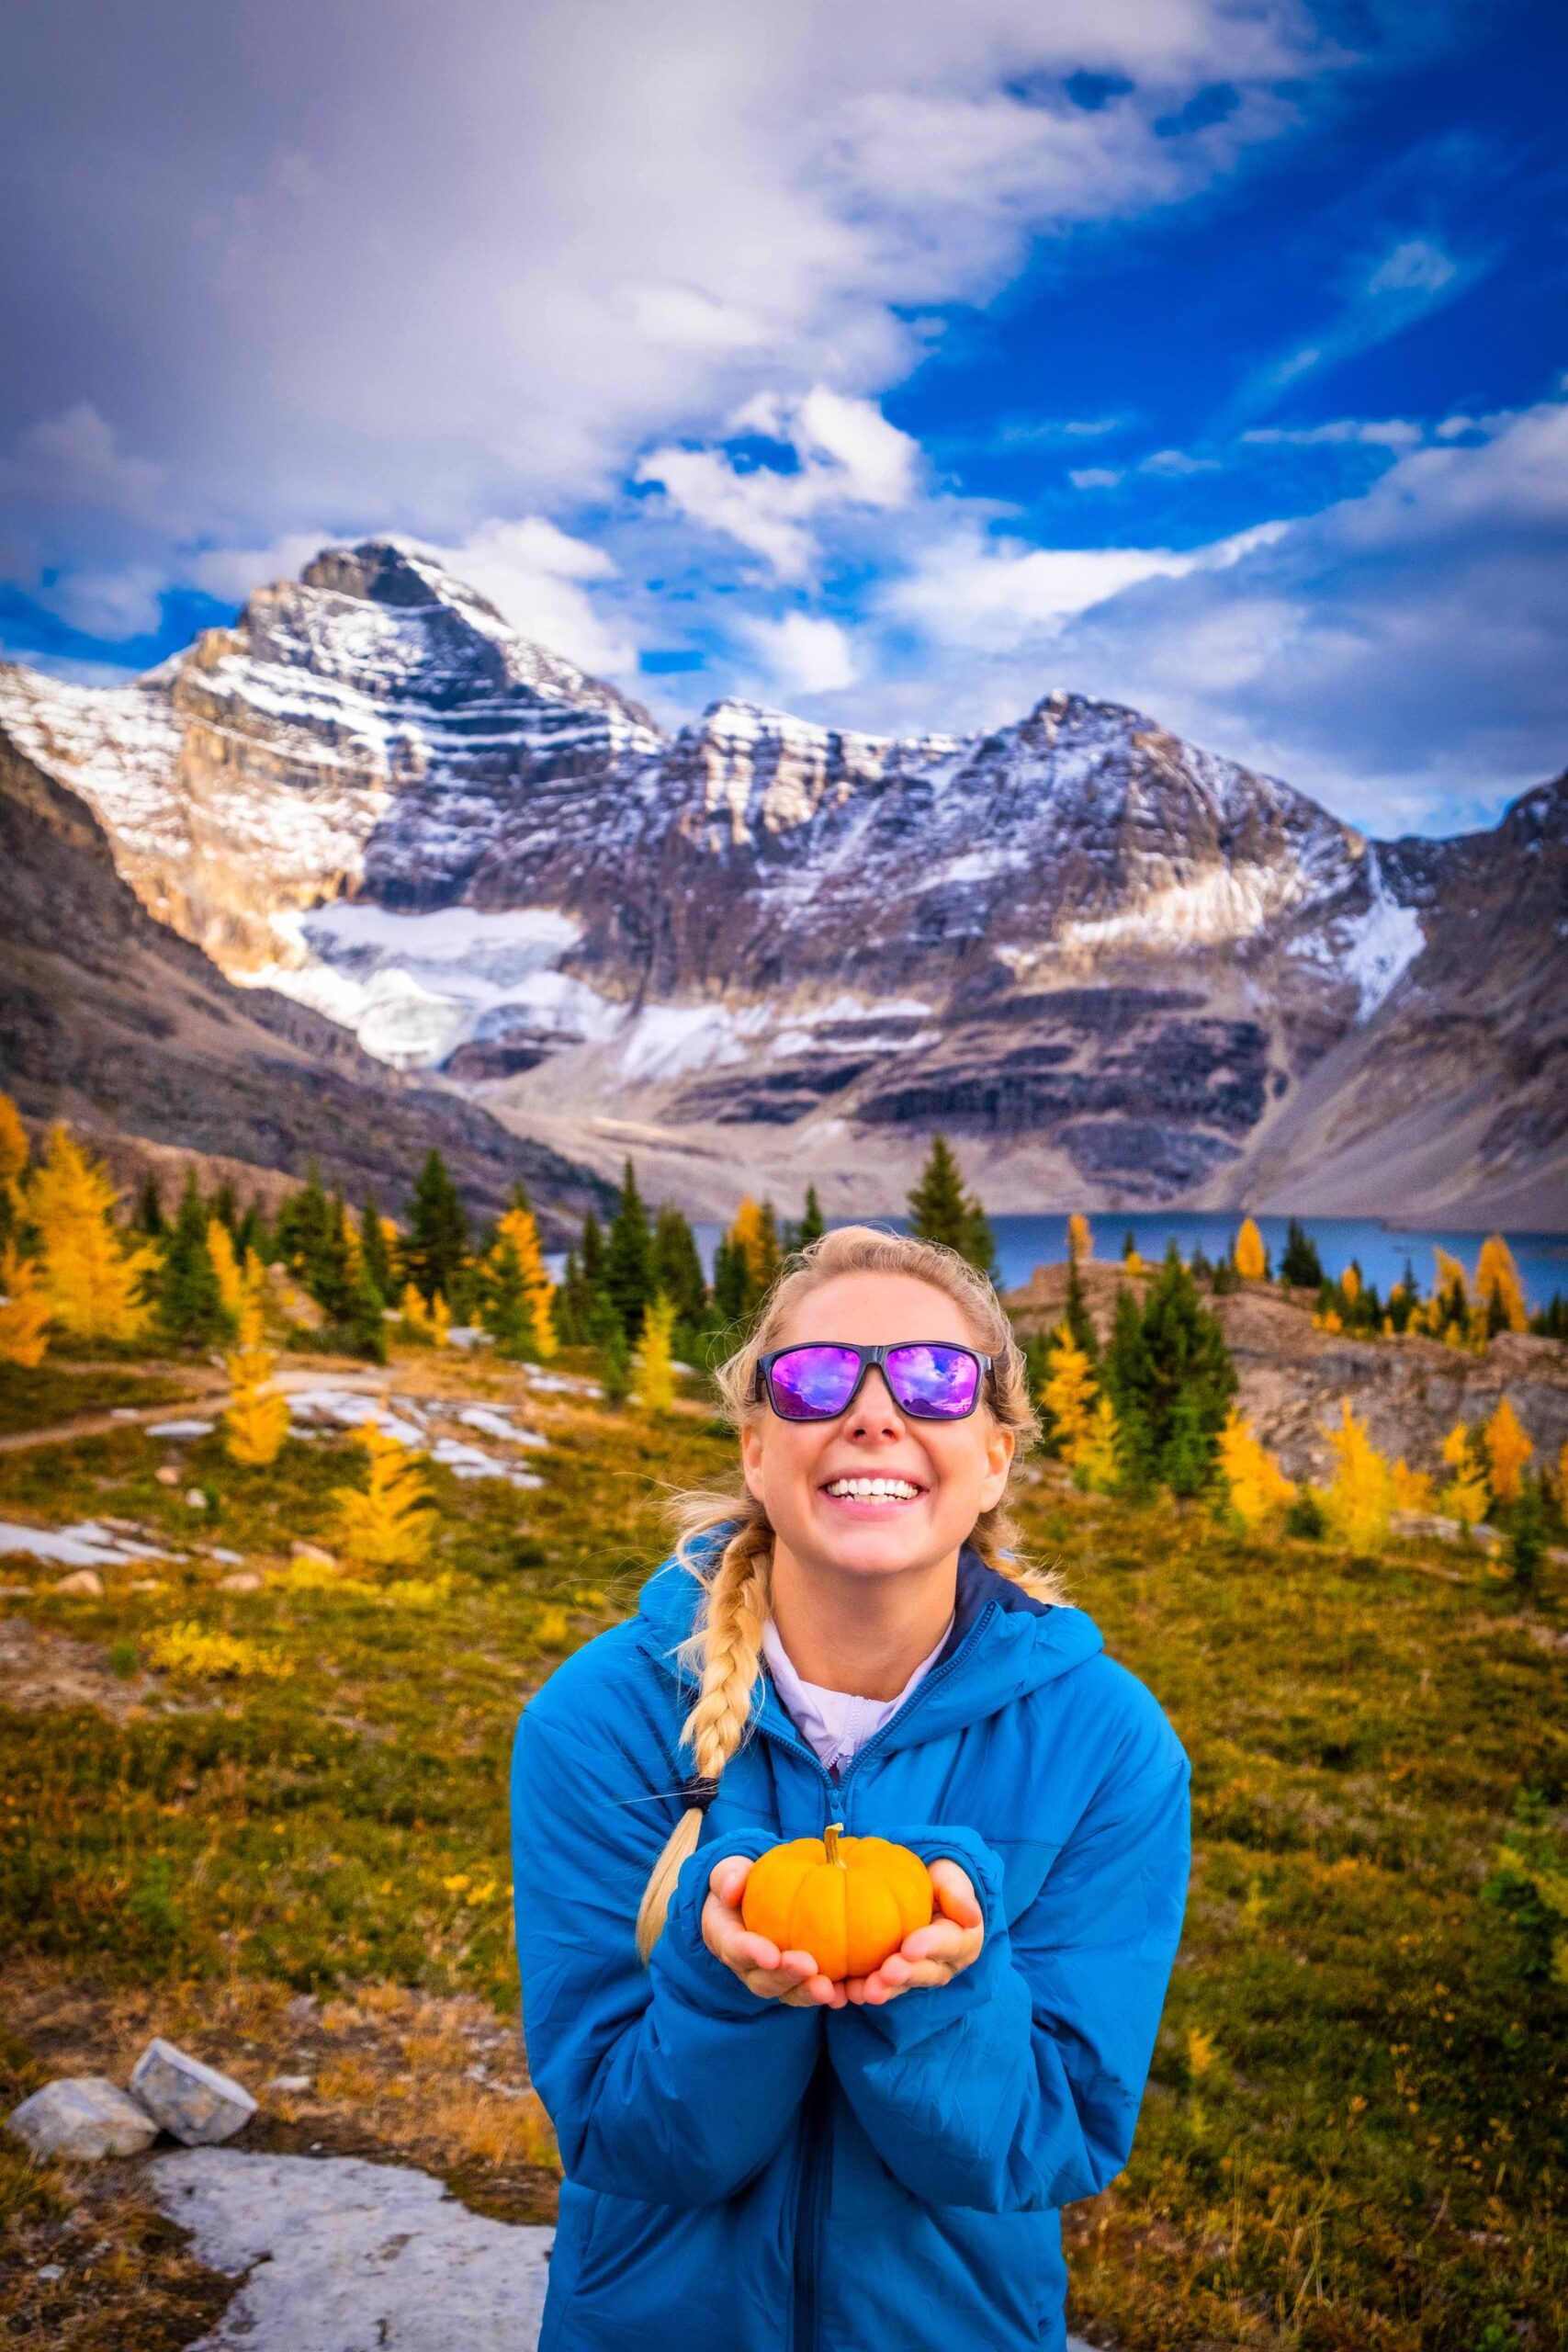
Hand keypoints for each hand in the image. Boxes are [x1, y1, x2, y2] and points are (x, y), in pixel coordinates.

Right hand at [701, 1855, 846, 2007]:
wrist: (755, 1902)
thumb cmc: (743, 1885)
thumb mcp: (731, 1873)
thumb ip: (728, 1876)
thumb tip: (733, 1887)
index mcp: (728, 1939)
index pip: (735, 1949)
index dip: (751, 1953)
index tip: (770, 1954)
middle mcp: (748, 1967)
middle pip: (763, 1981)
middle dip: (785, 1977)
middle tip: (808, 1966)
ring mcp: (774, 1977)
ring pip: (788, 1992)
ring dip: (808, 1992)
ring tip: (829, 1989)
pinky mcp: (798, 1980)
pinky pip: (811, 1990)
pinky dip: (830, 1994)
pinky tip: (846, 1993)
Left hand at [842, 1858, 983, 2005]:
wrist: (918, 1891)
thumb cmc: (936, 1881)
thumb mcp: (949, 1878)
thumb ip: (957, 1893)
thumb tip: (973, 1917)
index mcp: (963, 1940)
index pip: (948, 1943)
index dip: (930, 1946)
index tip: (909, 1947)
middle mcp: (943, 1964)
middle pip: (926, 1973)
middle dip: (906, 1975)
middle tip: (886, 1973)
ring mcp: (917, 1973)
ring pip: (903, 1986)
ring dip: (883, 1990)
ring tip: (863, 1991)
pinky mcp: (894, 1978)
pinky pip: (880, 1986)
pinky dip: (861, 1989)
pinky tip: (845, 1991)